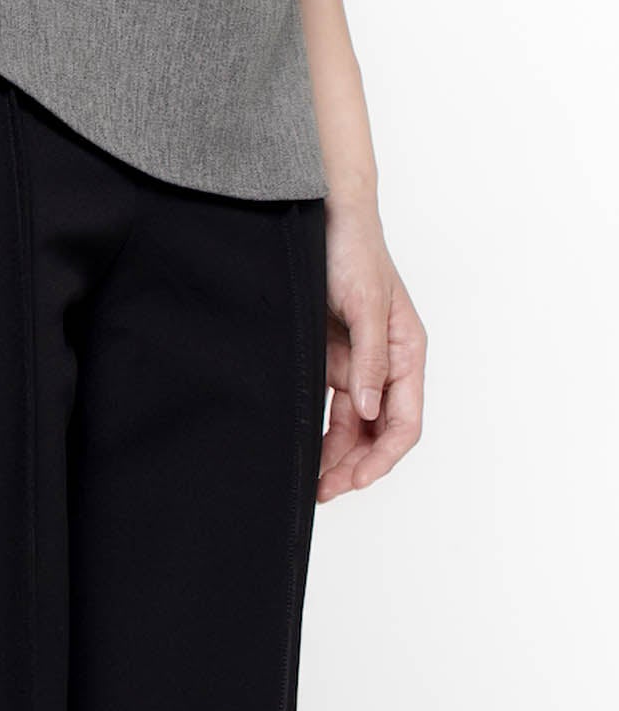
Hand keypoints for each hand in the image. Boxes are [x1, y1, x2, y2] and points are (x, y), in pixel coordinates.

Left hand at [318, 199, 426, 500]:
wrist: (322, 218)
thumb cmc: (352, 250)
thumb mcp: (366, 303)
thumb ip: (369, 358)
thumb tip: (371, 408)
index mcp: (406, 352)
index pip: (405, 422)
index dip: (383, 457)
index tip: (356, 481)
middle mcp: (385, 365)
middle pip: (378, 434)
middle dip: (355, 467)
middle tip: (323, 492)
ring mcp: (358, 366)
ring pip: (353, 429)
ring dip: (335, 459)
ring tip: (310, 483)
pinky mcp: (330, 363)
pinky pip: (329, 413)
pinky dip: (319, 436)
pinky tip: (303, 454)